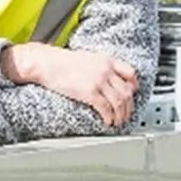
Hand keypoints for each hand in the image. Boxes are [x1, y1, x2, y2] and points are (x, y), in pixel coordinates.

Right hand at [1, 41, 138, 128]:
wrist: (47, 62)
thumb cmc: (62, 62)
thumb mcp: (88, 58)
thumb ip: (101, 67)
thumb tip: (108, 80)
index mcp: (107, 60)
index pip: (131, 74)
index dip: (133, 88)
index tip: (132, 96)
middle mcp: (106, 70)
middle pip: (127, 91)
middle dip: (128, 107)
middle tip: (125, 115)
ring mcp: (99, 81)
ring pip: (119, 102)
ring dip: (120, 115)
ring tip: (117, 122)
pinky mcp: (89, 92)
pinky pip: (106, 108)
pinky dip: (109, 117)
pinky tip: (107, 121)